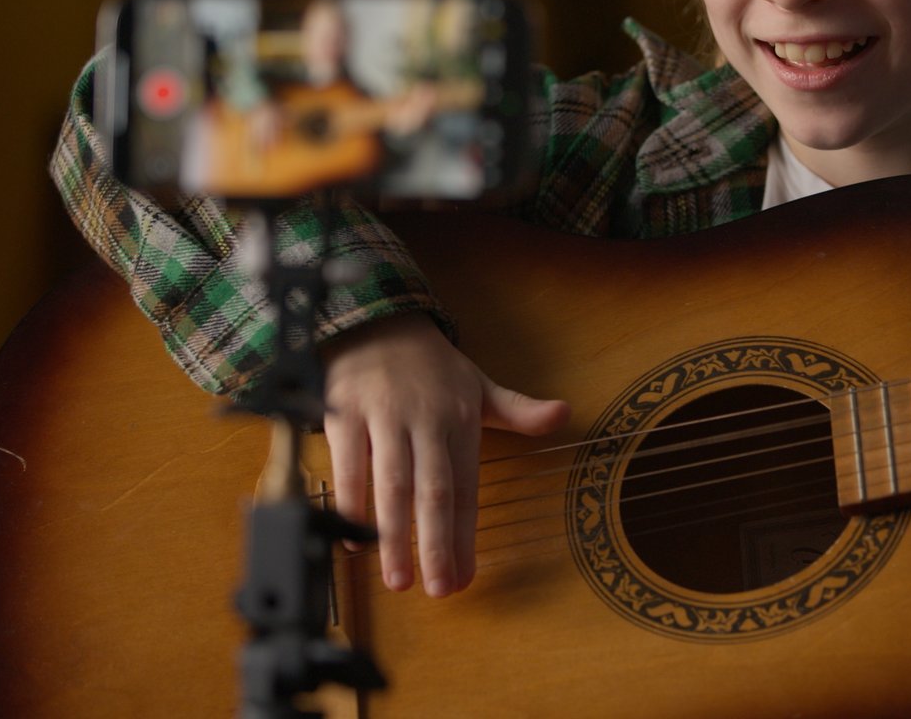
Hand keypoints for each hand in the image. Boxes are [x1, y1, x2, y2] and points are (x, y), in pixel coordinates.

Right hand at [322, 312, 569, 595]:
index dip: (467, 534)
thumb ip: (518, 410)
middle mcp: (426, 420)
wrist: (376, 321)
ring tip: (399, 579)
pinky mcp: (346, 413)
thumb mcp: (480, 385)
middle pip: (433, 489)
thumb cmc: (432, 368)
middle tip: (440, 589)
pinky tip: (354, 538)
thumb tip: (564, 414)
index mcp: (462, 419)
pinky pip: (347, 463)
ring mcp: (385, 416)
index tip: (465, 576)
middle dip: (437, 543)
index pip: (466, 486)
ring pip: (392, 482)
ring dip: (394, 534)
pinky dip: (350, 501)